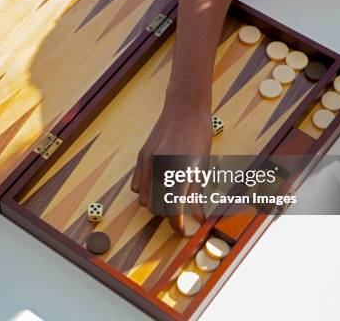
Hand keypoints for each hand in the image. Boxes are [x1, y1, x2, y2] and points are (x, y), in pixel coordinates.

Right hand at [130, 103, 211, 235]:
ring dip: (155, 203)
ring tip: (168, 195)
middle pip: (156, 209)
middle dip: (167, 214)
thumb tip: (198, 217)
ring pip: (143, 200)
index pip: (173, 212)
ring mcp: (148, 162)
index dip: (178, 226)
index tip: (183, 230)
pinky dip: (145, 191)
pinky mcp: (141, 156)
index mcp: (180, 173)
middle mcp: (161, 169)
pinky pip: (137, 185)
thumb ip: (196, 194)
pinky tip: (157, 183)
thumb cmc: (198, 136)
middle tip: (180, 210)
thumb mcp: (202, 166)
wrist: (184, 108)